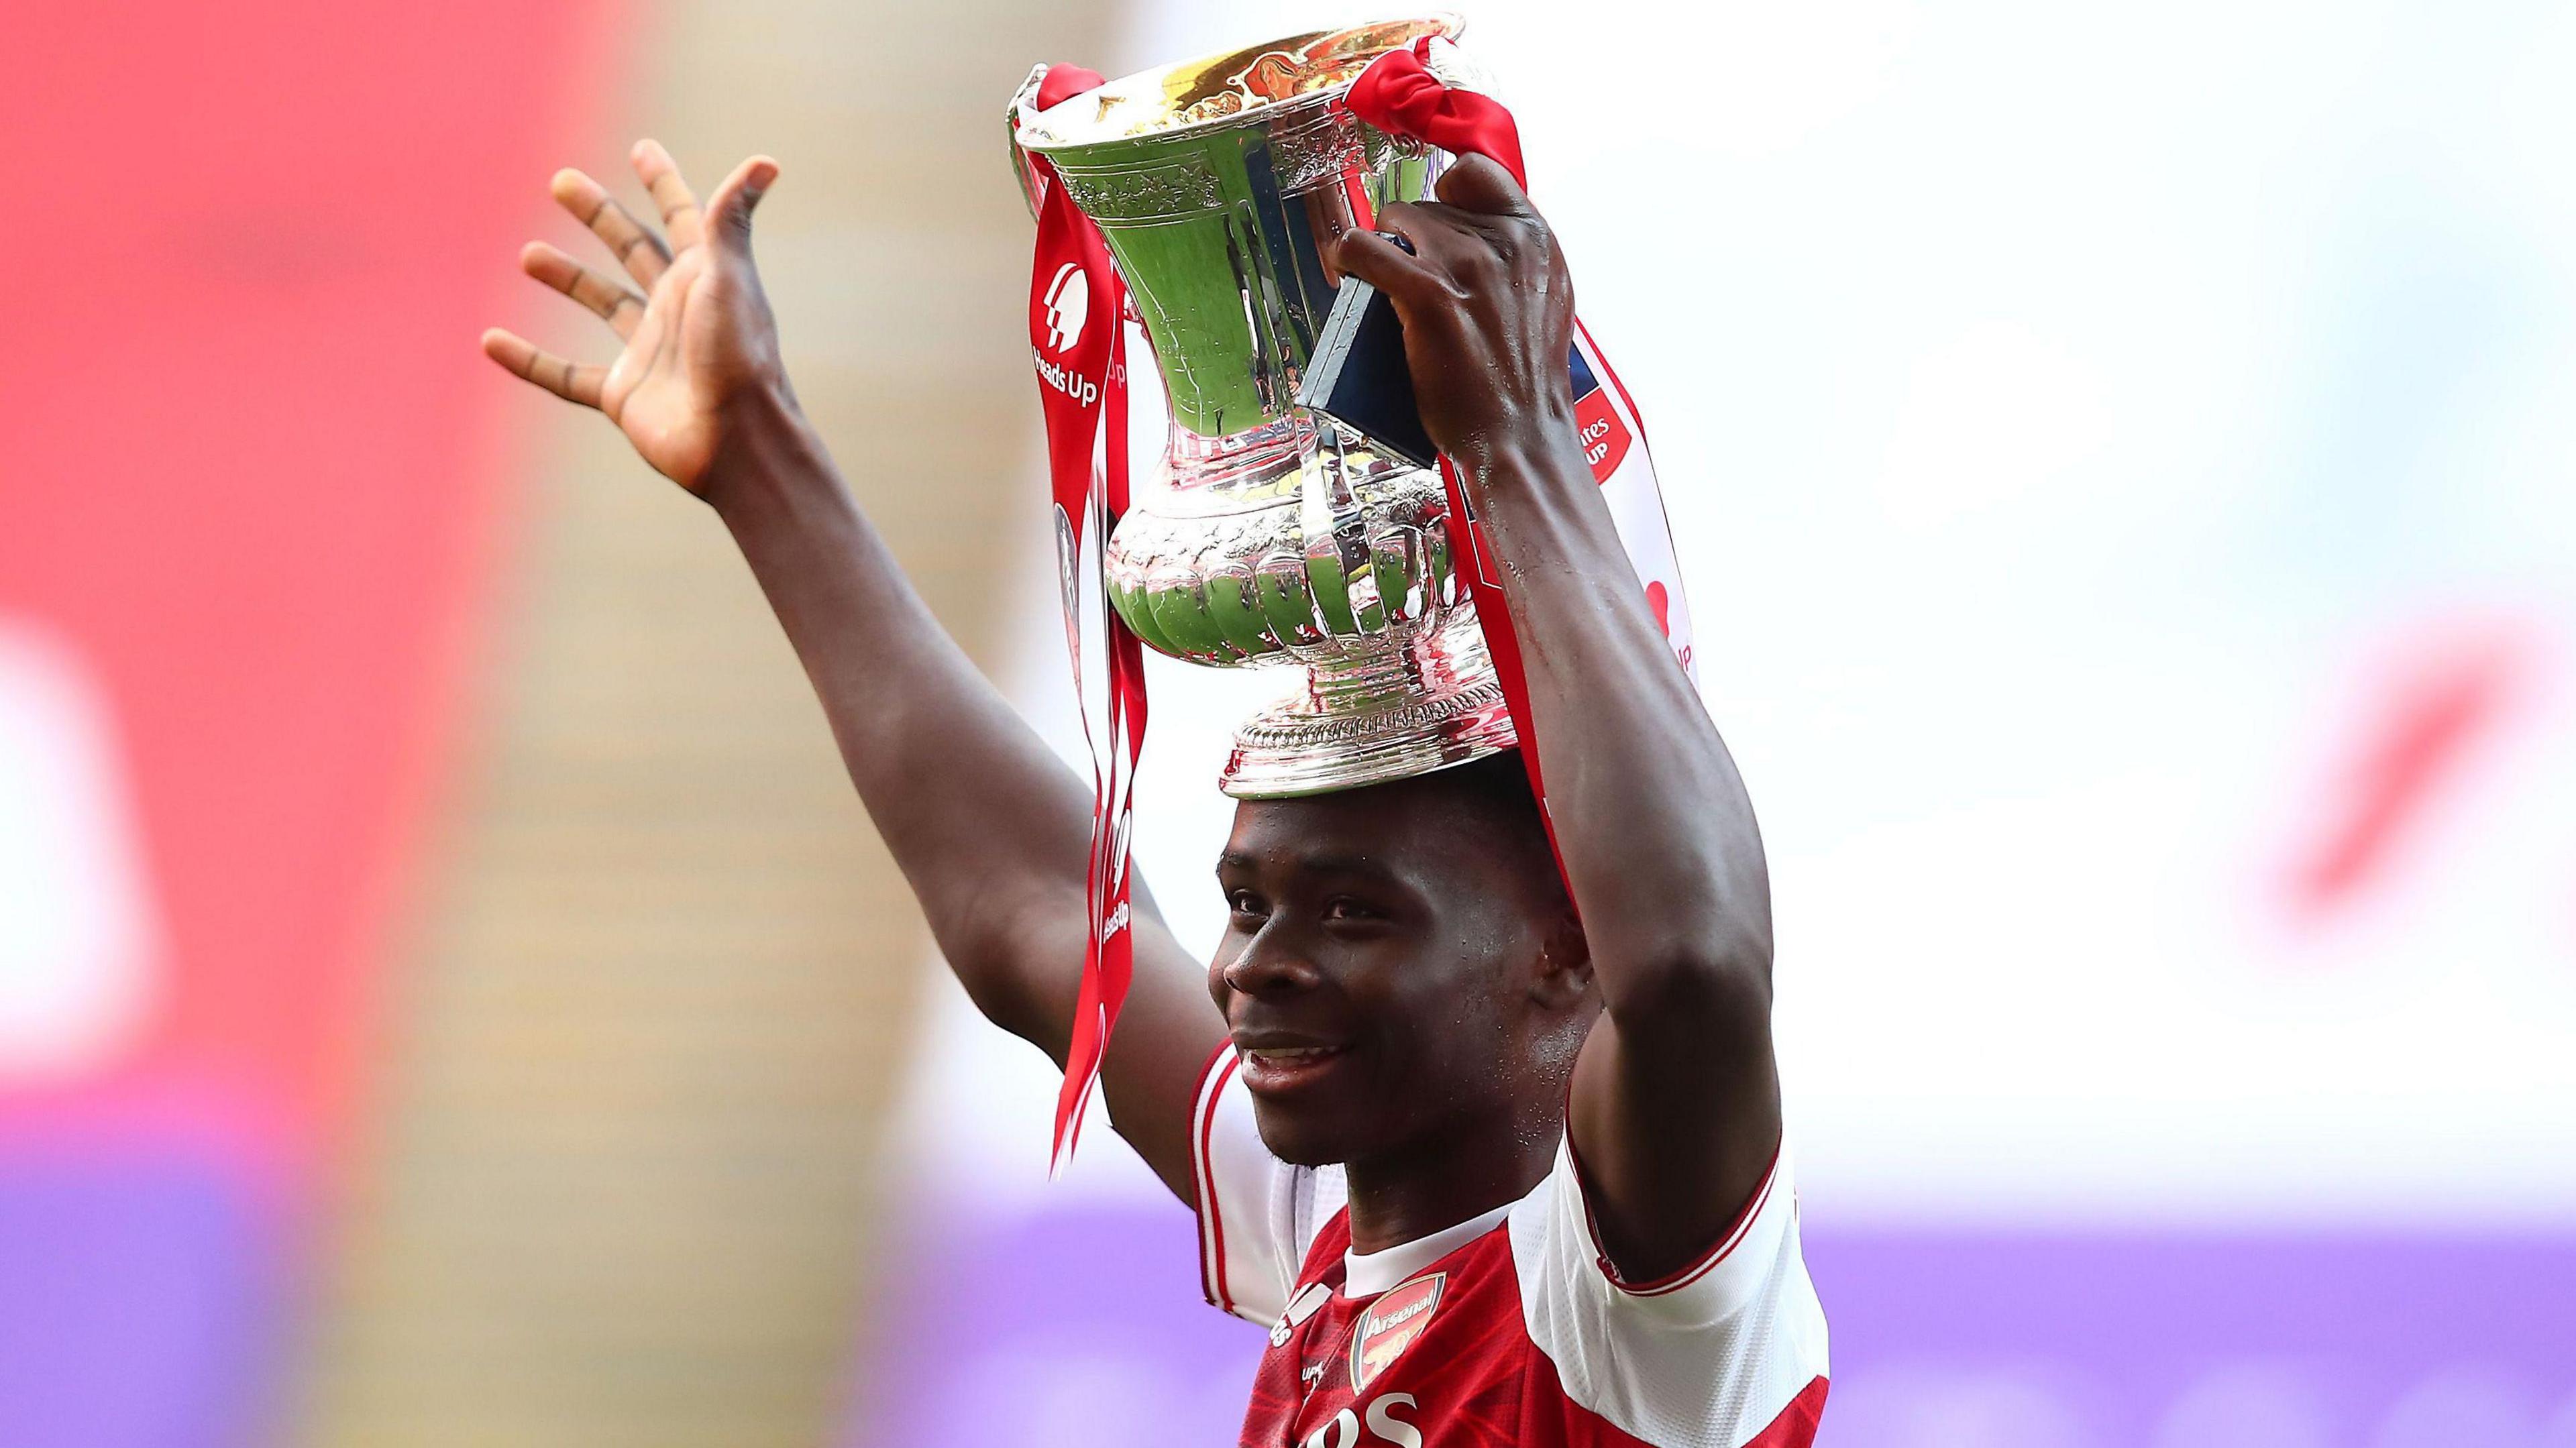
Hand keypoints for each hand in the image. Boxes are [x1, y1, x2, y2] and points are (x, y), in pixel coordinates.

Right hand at [481, 140, 785, 495]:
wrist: (736, 443)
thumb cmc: (738, 358)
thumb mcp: (730, 280)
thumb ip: (731, 221)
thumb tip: (766, 162)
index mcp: (705, 277)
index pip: (682, 217)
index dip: (663, 183)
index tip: (640, 149)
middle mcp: (677, 310)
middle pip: (633, 249)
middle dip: (599, 214)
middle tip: (560, 181)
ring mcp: (649, 353)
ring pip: (602, 304)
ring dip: (567, 278)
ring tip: (527, 254)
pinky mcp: (624, 394)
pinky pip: (566, 375)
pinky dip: (529, 361)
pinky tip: (490, 342)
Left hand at [1329, 154, 1581, 470]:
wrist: (1521, 436)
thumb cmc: (1526, 384)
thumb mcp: (1544, 303)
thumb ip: (1516, 264)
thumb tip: (1473, 243)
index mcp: (1536, 239)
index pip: (1478, 174)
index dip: (1446, 193)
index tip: (1434, 222)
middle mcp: (1504, 241)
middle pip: (1429, 202)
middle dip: (1410, 234)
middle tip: (1404, 272)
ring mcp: (1465, 264)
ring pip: (1396, 220)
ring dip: (1381, 246)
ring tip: (1380, 279)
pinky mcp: (1427, 294)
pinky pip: (1363, 249)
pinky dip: (1346, 256)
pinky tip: (1345, 271)